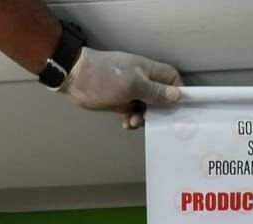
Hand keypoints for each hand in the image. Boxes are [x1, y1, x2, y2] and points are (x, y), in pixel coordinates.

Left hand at [60, 46, 180, 128]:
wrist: (76, 78)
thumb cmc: (105, 77)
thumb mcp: (133, 85)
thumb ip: (155, 92)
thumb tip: (177, 95)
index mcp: (149, 71)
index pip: (172, 79)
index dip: (177, 92)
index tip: (176, 108)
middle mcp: (143, 80)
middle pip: (161, 97)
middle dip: (158, 111)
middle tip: (150, 119)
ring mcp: (131, 91)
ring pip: (148, 108)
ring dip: (144, 118)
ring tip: (133, 122)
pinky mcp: (121, 101)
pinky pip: (134, 113)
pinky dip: (132, 120)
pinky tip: (126, 124)